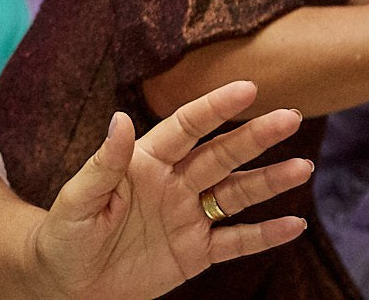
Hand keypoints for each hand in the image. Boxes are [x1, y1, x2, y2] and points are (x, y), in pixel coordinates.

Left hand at [27, 81, 310, 299]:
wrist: (66, 282)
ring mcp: (187, 217)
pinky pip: (236, 242)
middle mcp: (172, 183)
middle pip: (220, 155)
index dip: (215, 108)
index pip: (185, 127)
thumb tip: (120, 119)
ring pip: (236, 194)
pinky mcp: (195, 253)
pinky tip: (294, 225)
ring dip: (269, 181)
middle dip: (255, 136)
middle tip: (290, 116)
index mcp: (144, 162)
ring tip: (303, 167)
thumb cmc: (64, 233)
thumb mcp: (78, 197)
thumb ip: (103, 161)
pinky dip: (265, 235)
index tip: (247, 88)